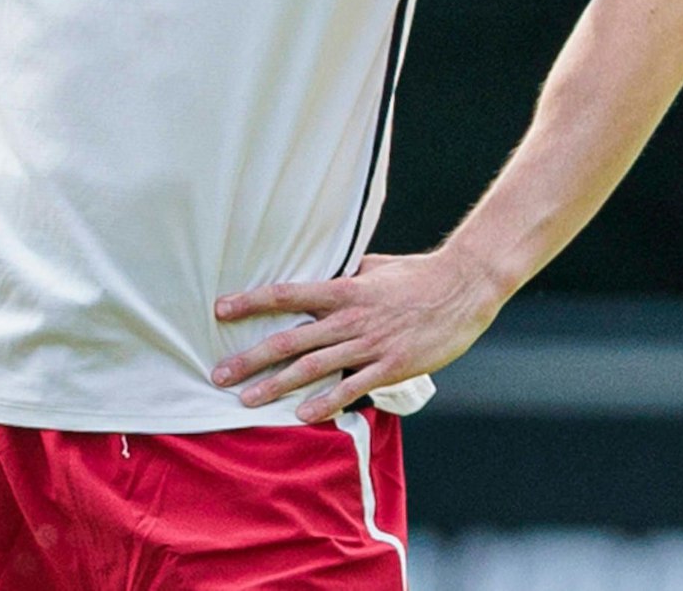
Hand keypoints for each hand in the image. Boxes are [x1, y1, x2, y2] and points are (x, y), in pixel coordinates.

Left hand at [212, 250, 504, 422]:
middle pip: (290, 339)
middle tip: (218, 375)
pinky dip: (325, 402)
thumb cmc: (420, 274)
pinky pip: (352, 387)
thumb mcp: (378, 266)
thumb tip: (327, 270)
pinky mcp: (391, 365)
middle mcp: (351, 317)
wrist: (464, 287)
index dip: (251, 301)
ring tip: (246, 401)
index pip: (288, 294)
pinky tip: (301, 416)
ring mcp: (370, 343)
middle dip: (251, 358)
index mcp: (345, 289)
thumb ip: (348, 273)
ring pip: (313, 367)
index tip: (220, 309)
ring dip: (276, 386)